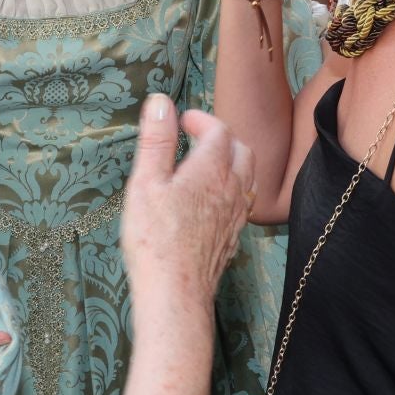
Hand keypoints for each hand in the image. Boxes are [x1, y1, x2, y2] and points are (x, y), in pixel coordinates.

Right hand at [122, 95, 255, 315]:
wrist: (176, 292)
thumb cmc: (155, 239)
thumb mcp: (146, 182)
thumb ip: (157, 140)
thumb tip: (161, 102)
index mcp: (212, 170)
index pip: (219, 131)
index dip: (202, 119)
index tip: (183, 120)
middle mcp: (232, 189)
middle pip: (241, 150)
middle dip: (222, 137)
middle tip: (197, 137)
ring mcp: (236, 215)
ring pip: (247, 178)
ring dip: (232, 162)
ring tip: (208, 164)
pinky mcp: (233, 237)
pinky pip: (243, 203)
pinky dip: (233, 189)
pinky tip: (214, 201)